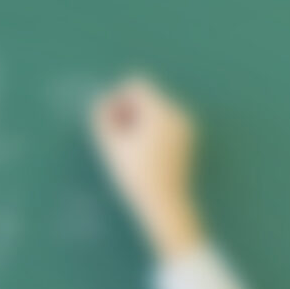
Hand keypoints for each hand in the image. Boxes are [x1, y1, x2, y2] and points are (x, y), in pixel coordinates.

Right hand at [88, 76, 205, 261]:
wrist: (165, 204)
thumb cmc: (136, 176)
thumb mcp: (112, 145)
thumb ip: (103, 117)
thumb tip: (101, 100)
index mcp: (163, 111)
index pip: (137, 84)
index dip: (118, 96)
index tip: (109, 117)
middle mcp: (179, 112)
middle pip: (148, 95)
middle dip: (129, 109)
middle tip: (115, 134)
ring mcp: (187, 125)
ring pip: (156, 109)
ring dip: (139, 119)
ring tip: (128, 145)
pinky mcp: (188, 138)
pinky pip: (166, 122)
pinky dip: (152, 129)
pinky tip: (142, 151)